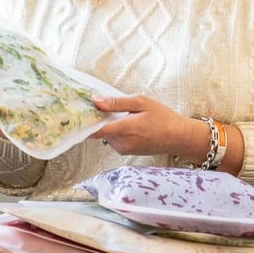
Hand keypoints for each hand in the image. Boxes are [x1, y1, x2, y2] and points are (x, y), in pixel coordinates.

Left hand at [90, 94, 204, 157]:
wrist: (178, 136)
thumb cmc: (162, 117)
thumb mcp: (141, 102)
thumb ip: (117, 102)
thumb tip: (96, 100)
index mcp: (126, 129)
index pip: (95, 130)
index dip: (84, 121)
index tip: (76, 111)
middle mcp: (122, 143)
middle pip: (99, 130)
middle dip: (98, 118)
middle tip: (101, 103)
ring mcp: (124, 150)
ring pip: (105, 134)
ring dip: (108, 124)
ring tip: (121, 113)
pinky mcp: (126, 152)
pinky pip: (113, 139)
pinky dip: (115, 130)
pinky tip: (126, 122)